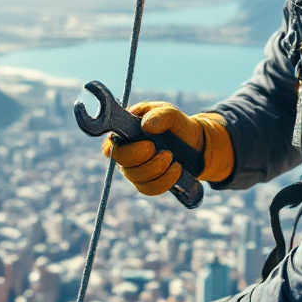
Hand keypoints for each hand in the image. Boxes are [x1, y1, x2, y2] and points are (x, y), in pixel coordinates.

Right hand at [101, 102, 233, 195]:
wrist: (193, 142)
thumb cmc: (174, 124)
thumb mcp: (170, 113)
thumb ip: (159, 114)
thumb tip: (145, 124)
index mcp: (123, 135)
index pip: (109, 147)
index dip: (121, 149)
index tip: (147, 144)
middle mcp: (125, 154)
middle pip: (122, 163)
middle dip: (141, 158)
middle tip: (159, 149)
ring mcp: (135, 171)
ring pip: (136, 178)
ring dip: (156, 168)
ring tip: (171, 156)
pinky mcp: (147, 184)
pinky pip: (150, 189)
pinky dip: (165, 180)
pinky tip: (177, 169)